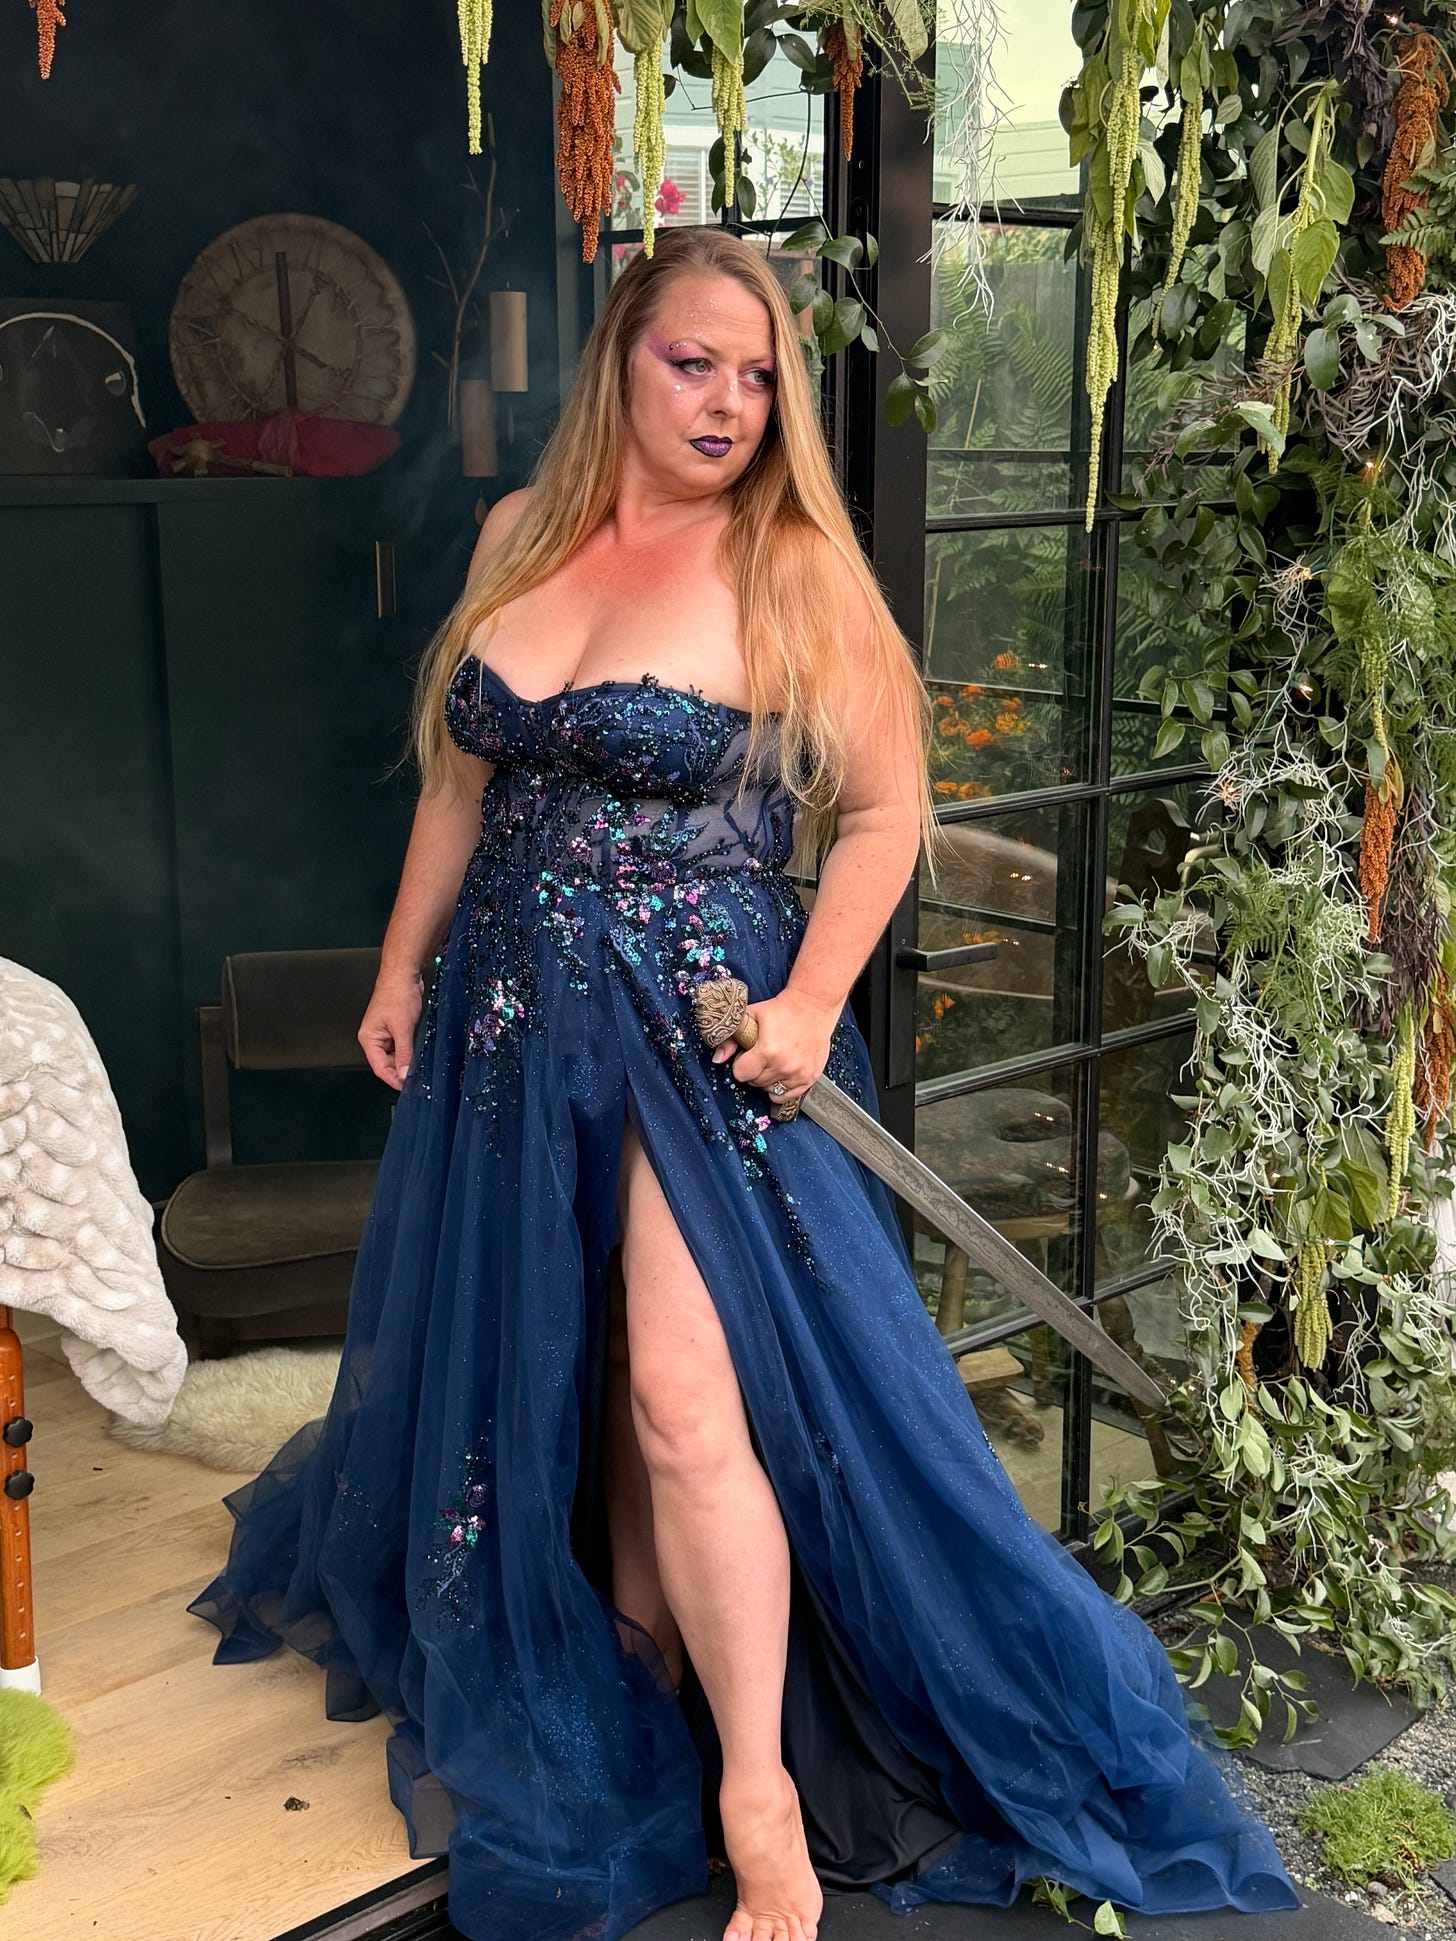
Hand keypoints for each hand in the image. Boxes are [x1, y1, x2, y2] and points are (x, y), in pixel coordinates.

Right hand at [359, 969, 423, 1090]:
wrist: (403, 973)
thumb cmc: (398, 995)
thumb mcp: (403, 1028)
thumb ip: (404, 1053)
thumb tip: (404, 1073)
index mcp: (369, 1038)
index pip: (379, 1067)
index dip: (393, 1079)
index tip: (407, 1088)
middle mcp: (374, 1037)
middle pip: (386, 1063)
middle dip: (400, 1071)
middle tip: (417, 1079)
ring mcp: (384, 1033)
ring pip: (395, 1055)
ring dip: (406, 1061)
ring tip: (419, 1068)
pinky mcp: (395, 1028)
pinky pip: (401, 1046)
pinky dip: (409, 1052)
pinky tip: (418, 1054)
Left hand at [710, 986, 838, 1103]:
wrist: (812, 1005)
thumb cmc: (781, 1009)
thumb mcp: (751, 1016)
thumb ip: (731, 1038)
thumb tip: (717, 1059)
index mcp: (767, 1050)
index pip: (741, 1074)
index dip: (741, 1064)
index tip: (747, 1055)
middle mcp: (784, 1065)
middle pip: (755, 1082)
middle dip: (754, 1070)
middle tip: (761, 1055)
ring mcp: (799, 1073)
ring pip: (770, 1090)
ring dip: (767, 1079)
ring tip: (773, 1061)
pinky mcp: (810, 1077)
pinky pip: (788, 1096)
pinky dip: (781, 1088)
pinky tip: (781, 1074)